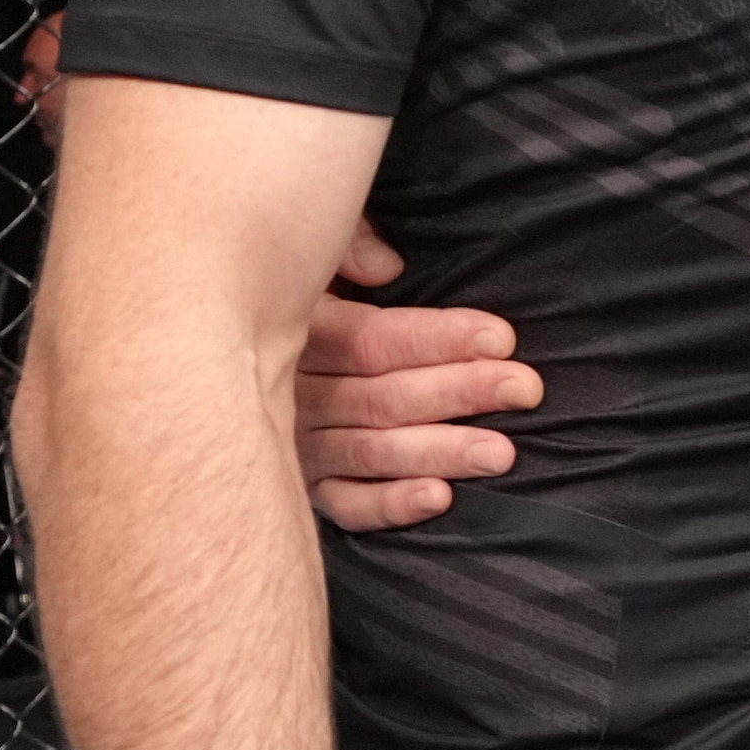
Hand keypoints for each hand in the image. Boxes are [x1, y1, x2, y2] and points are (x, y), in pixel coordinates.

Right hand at [298, 227, 533, 532]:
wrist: (226, 358)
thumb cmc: (296, 287)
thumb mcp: (313, 247)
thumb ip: (349, 245)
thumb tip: (387, 268)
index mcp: (299, 331)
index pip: (371, 340)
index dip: (439, 339)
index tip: (502, 338)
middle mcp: (292, 392)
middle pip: (381, 397)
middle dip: (460, 391)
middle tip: (524, 389)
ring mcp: (296, 445)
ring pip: (371, 451)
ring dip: (439, 452)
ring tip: (500, 452)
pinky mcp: (304, 489)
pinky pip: (345, 505)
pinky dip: (389, 505)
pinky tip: (439, 498)